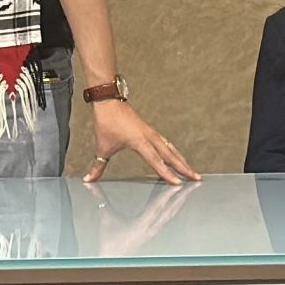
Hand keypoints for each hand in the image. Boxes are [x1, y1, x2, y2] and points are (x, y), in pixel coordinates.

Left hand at [82, 100, 199, 184]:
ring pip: (171, 149)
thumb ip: (97, 166)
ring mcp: (152, 133)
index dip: (167, 173)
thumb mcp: (102, 147)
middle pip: (170, 155)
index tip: (178, 183)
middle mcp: (149, 136)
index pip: (156, 161)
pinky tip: (178, 159)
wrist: (108, 100)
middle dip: (184, 168)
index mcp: (139, 141)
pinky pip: (166, 144)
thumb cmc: (107, 121)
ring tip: (192, 171)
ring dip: (182, 160)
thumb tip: (89, 179)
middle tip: (196, 178)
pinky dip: (174, 153)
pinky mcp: (150, 131)